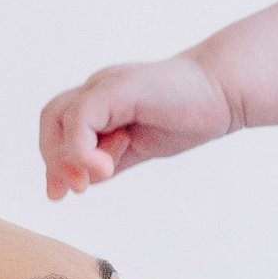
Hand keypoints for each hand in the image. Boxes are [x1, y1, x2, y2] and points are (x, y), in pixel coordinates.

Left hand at [39, 54, 233, 194]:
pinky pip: (81, 117)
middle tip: (73, 191)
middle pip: (51, 118)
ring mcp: (106, 85)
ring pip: (60, 116)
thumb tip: (83, 181)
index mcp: (103, 102)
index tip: (60, 194)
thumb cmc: (190, 116)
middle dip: (54, 159)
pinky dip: (83, 148)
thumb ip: (111, 161)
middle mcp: (99, 88)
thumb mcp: (140, 147)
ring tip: (97, 176)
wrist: (225, 93)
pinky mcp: (118, 88)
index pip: (60, 126)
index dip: (54, 161)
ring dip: (67, 155)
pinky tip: (106, 167)